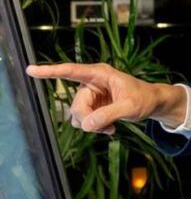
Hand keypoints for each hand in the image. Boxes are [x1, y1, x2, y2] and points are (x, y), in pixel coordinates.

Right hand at [25, 63, 183, 133]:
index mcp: (100, 74)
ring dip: (92, 126)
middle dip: (89, 120)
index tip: (31, 70)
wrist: (151, 103)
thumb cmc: (144, 98)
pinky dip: (95, 128)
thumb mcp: (130, 107)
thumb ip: (108, 114)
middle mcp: (91, 83)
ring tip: (111, 126)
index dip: (50, 71)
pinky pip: (84, 121)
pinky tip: (110, 128)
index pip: (71, 71)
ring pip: (78, 116)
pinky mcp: (92, 106)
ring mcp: (90, 96)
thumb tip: (85, 125)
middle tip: (107, 127)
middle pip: (76, 106)